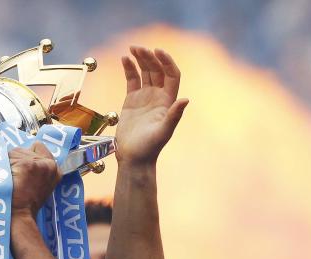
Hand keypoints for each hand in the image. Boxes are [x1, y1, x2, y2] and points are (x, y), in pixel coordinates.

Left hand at [9, 142, 61, 218]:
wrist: (19, 217)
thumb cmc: (25, 205)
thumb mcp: (39, 185)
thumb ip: (36, 170)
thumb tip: (21, 157)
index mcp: (54, 169)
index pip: (38, 146)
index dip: (27, 155)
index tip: (20, 167)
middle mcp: (49, 164)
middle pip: (24, 149)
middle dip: (15, 160)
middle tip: (12, 177)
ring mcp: (37, 163)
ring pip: (14, 152)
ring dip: (7, 163)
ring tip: (8, 180)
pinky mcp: (26, 165)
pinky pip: (7, 157)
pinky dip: (2, 166)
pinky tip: (4, 179)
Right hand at [115, 47, 187, 165]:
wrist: (133, 157)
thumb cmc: (150, 147)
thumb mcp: (163, 132)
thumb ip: (174, 115)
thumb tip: (185, 99)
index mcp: (168, 100)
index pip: (171, 74)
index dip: (167, 61)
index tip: (157, 51)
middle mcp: (158, 95)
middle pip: (157, 70)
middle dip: (149, 57)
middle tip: (138, 48)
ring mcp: (145, 96)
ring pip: (145, 72)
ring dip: (140, 59)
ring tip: (131, 49)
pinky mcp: (131, 100)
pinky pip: (132, 79)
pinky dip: (129, 68)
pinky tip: (124, 59)